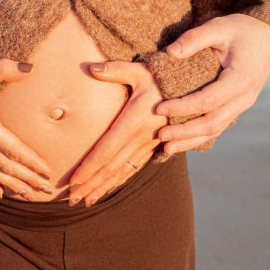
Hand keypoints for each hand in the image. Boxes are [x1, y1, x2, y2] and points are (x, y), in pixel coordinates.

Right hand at [0, 59, 53, 199]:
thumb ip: (3, 68)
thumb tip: (30, 68)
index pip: (11, 147)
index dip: (30, 160)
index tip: (47, 171)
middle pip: (3, 165)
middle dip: (26, 178)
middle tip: (47, 189)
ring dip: (11, 184)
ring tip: (30, 194)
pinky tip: (0, 193)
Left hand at [66, 61, 166, 207]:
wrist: (198, 88)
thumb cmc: (165, 76)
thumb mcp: (141, 70)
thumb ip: (115, 70)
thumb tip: (90, 67)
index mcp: (134, 121)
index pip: (106, 150)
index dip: (88, 168)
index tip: (72, 181)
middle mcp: (142, 138)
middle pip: (111, 168)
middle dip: (90, 185)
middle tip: (71, 200)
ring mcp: (150, 145)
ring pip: (122, 172)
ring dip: (103, 188)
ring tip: (85, 201)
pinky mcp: (156, 147)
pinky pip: (134, 169)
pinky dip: (119, 181)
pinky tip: (107, 189)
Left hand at [154, 13, 269, 152]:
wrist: (269, 37)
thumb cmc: (241, 30)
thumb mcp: (218, 27)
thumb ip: (194, 38)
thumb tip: (169, 53)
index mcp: (240, 80)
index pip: (207, 101)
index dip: (182, 107)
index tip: (158, 108)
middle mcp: (244, 98)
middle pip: (212, 123)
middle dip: (184, 133)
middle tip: (159, 136)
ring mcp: (242, 105)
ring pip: (216, 129)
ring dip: (190, 140)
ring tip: (166, 148)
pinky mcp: (237, 106)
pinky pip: (218, 125)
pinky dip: (199, 136)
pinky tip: (181, 141)